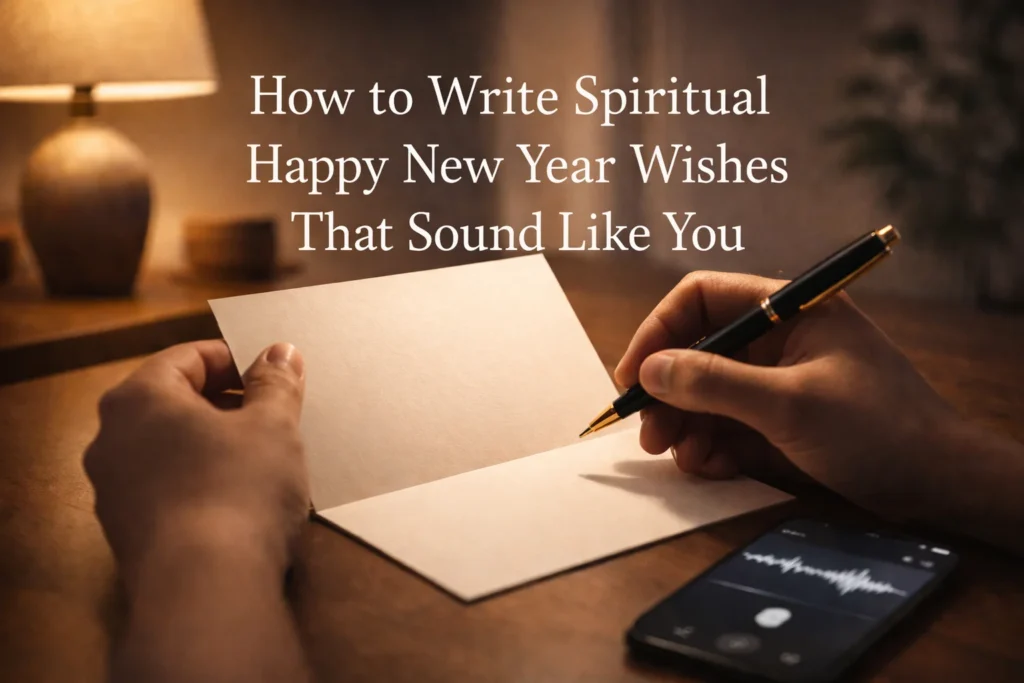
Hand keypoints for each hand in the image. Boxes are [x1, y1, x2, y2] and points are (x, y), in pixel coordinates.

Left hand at [84, 340, 308, 588]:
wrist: (205, 589)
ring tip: (260, 460)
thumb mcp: (273, 426)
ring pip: (167, 449)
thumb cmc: (239, 488)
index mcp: (139, 397)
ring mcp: (112, 490)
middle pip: (173, 402)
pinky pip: (165, 490)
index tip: (274, 378)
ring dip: (211, 446)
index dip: (236, 360)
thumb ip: (275, 383)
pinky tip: (238, 502)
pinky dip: (198, 483)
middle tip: (273, 417)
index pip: (188, 356)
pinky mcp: (125, 534)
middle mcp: (110, 438)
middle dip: (225, 404)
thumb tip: (279, 352)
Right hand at [615, 271, 959, 520]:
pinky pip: (726, 424)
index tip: (633, 376)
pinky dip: (710, 445)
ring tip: (681, 458)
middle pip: (697, 349)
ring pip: (706, 392)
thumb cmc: (878, 430)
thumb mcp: (790, 405)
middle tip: (647, 434)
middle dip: (668, 391)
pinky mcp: (778, 420)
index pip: (702, 298)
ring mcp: (777, 381)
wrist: (940, 486)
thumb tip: (649, 371)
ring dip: (684, 424)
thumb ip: (715, 384)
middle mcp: (777, 338)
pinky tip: (709, 466)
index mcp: (788, 309)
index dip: (659, 331)